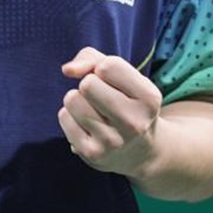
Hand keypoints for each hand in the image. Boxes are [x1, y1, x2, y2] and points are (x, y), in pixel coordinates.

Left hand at [58, 47, 162, 178]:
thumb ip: (93, 58)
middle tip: (102, 98)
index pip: (108, 66)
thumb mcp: (123, 75)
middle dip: (89, 84)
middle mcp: (134, 123)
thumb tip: (67, 70)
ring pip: (72, 99)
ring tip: (93, 111)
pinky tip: (87, 126)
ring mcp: (112, 141)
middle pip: (88, 84)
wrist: (140, 152)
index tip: (112, 82)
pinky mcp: (91, 154)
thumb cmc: (126, 101)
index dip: (102, 68)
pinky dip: (70, 116)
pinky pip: (64, 116)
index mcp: (149, 98)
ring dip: (77, 100)